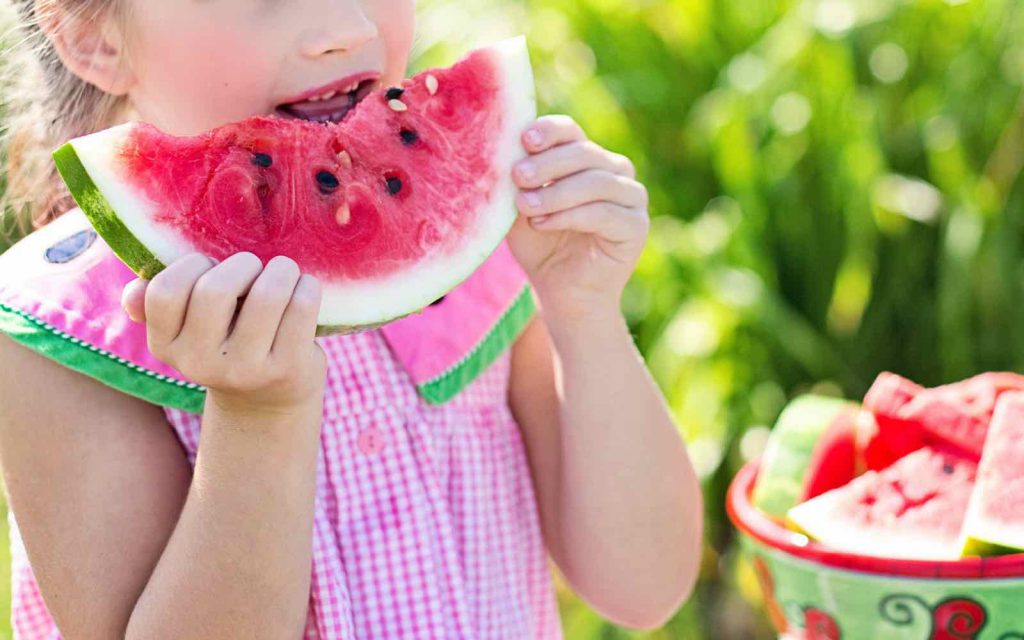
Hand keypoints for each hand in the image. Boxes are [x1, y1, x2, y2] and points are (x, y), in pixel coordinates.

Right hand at [120, 252, 326, 413]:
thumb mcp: (188, 330)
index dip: (192, 265)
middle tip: (255, 269)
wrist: (268, 400)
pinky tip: (304, 290)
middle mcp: (200, 364)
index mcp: (165, 346)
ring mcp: (246, 370)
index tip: (212, 268)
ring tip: (284, 274)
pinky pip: (301, 306)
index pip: (165, 292)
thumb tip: (133, 293)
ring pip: (267, 294)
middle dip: (243, 264)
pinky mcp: (288, 369)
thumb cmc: (227, 342)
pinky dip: (307, 287)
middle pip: (215, 290)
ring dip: (282, 270)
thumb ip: (158, 305)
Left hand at [507, 115, 649, 322]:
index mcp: (586, 158)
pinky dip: (570, 216)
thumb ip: (518, 181)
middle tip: (518, 176)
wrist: (562, 293)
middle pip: (584, 152)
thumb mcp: (521, 208)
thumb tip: (503, 151)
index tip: (524, 139)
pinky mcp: (637, 226)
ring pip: (596, 181)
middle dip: (547, 164)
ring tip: (526, 206)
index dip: (549, 131)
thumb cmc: (540, 246)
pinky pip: (604, 212)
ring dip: (556, 193)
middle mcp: (614, 171)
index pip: (570, 132)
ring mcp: (631, 197)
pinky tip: (542, 223)